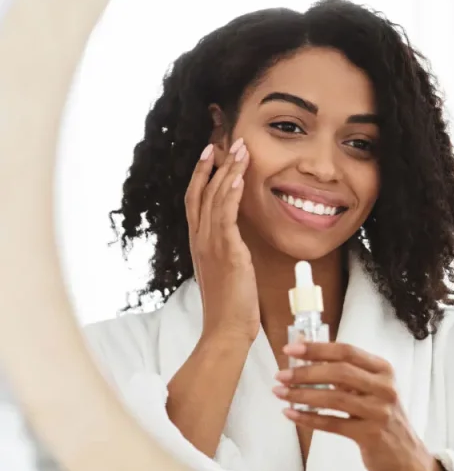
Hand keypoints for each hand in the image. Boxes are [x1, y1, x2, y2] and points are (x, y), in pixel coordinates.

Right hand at [184, 138, 258, 343]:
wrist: (225, 329)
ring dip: (227, 171)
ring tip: (240, 150)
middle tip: (229, 142)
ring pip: (214, 198)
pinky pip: (225, 215)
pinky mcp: (226, 251)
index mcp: (199, 243)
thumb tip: (236, 241)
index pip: (195, 200)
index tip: (210, 154)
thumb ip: (227, 251)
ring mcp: (211, 244)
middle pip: (202, 192)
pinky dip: (230, 193)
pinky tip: (237, 177)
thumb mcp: (226, 271)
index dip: (201, 174)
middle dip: (215, 164)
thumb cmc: (231, 305)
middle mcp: (200, 240)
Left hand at [273, 342, 437, 470]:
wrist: (404, 455)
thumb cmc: (381, 417)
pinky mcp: (371, 435)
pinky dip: (309, 418)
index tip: (290, 349)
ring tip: (280, 393)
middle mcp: (385, 387)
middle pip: (339, 372)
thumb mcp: (371, 389)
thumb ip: (345, 373)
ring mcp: (379, 411)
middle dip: (305, 372)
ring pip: (334, 398)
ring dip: (302, 394)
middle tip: (281, 375)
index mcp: (383, 370)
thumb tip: (305, 354)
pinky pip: (333, 424)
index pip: (347, 352)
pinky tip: (291, 414)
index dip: (317, 349)